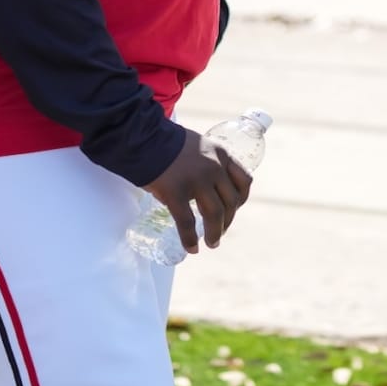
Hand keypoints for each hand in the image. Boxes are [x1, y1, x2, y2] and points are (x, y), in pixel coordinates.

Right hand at [143, 129, 252, 255]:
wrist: (142, 137)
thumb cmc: (166, 142)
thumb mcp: (197, 146)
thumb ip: (205, 164)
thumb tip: (201, 190)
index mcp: (221, 154)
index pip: (244, 180)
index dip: (241, 199)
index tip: (234, 209)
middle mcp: (214, 167)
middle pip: (230, 201)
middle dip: (227, 221)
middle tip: (220, 232)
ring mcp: (197, 180)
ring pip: (215, 214)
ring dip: (215, 233)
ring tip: (211, 243)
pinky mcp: (176, 192)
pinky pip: (187, 222)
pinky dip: (190, 239)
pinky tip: (192, 248)